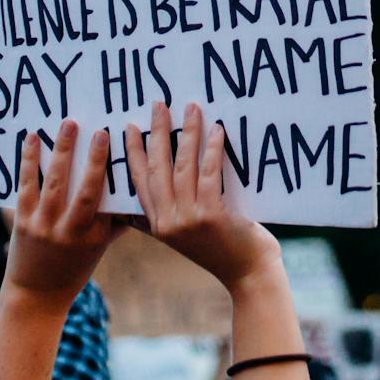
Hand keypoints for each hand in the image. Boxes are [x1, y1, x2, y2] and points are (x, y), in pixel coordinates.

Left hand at [4, 120, 117, 310]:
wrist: (36, 294)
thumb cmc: (74, 267)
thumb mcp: (99, 249)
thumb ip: (116, 223)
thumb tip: (137, 192)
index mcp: (94, 236)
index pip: (109, 201)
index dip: (115, 174)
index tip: (122, 147)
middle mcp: (70, 232)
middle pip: (86, 191)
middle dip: (93, 159)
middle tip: (99, 131)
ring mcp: (44, 226)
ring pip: (55, 183)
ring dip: (61, 151)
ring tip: (68, 125)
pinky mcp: (22, 222)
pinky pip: (26, 185)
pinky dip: (29, 160)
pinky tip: (32, 138)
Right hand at [124, 102, 278, 290]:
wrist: (248, 274)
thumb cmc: (223, 249)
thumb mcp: (187, 234)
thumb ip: (170, 214)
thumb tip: (157, 184)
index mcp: (159, 224)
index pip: (140, 182)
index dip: (134, 153)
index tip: (130, 128)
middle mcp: (168, 222)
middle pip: (157, 168)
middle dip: (157, 133)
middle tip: (158, 105)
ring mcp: (188, 219)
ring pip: (182, 167)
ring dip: (187, 133)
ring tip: (190, 108)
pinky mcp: (211, 216)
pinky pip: (209, 174)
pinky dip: (212, 150)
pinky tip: (216, 130)